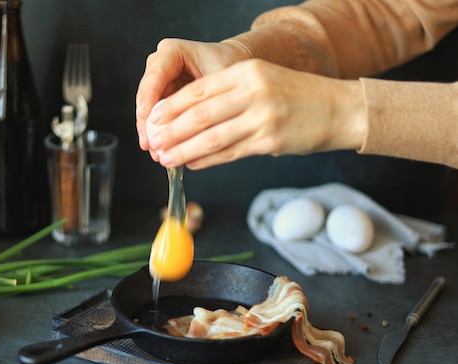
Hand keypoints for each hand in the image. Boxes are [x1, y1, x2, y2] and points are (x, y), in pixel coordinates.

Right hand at [135, 38, 248, 154]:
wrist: (235, 66)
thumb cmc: (231, 66)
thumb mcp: (221, 81)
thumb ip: (204, 100)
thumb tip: (193, 128)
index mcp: (172, 52)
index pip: (155, 76)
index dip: (149, 99)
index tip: (148, 120)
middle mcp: (160, 64)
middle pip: (146, 95)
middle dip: (147, 123)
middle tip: (150, 145)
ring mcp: (158, 81)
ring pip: (148, 109)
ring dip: (151, 133)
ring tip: (156, 153)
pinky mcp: (162, 96)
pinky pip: (156, 117)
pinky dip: (159, 134)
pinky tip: (161, 151)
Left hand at [139, 58, 366, 169]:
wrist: (338, 109)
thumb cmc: (297, 96)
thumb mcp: (262, 81)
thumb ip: (229, 95)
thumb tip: (189, 117)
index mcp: (247, 72)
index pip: (199, 90)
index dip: (171, 107)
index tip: (153, 119)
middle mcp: (253, 92)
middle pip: (200, 114)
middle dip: (171, 131)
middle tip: (153, 142)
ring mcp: (262, 118)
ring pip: (211, 137)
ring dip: (184, 150)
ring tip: (165, 158)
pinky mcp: (270, 142)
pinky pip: (229, 153)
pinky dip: (206, 160)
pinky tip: (191, 163)